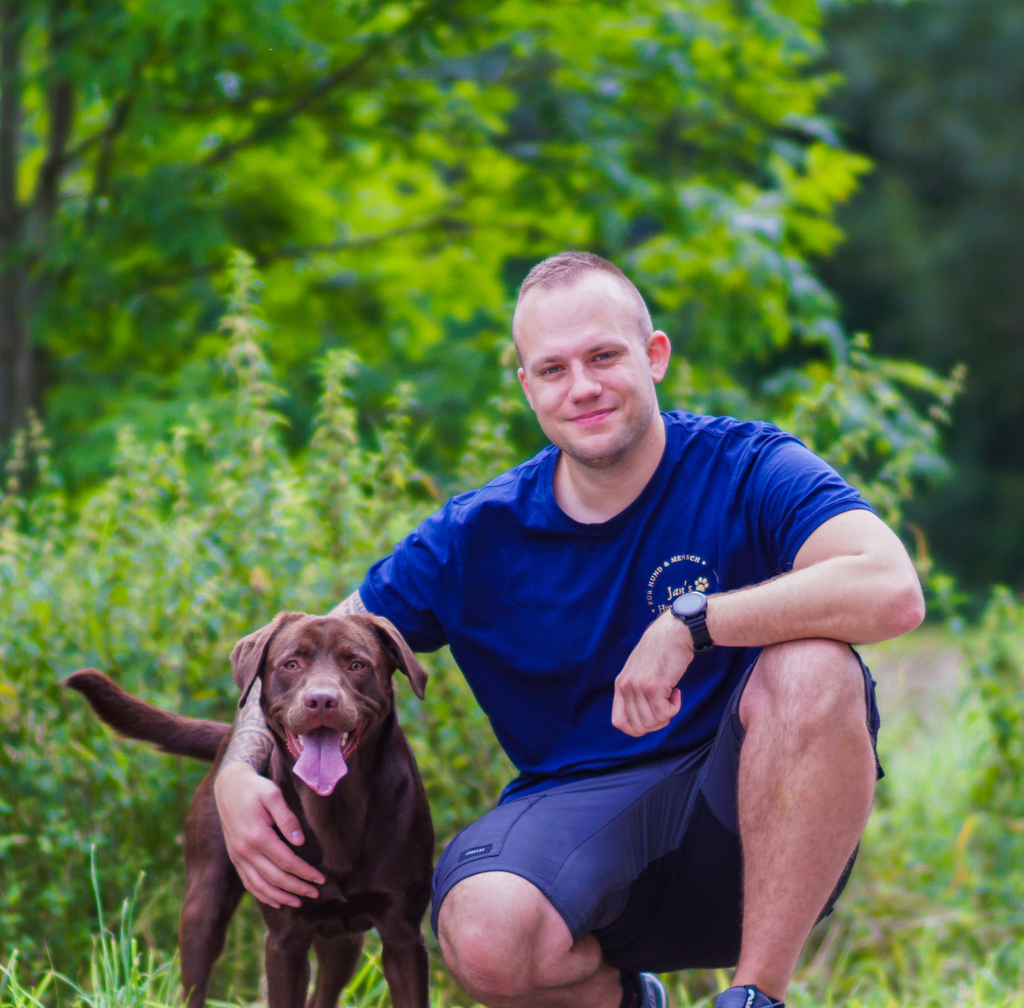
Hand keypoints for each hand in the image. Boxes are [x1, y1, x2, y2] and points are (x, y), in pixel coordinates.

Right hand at [213, 763, 325, 907]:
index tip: (320, 878)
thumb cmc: (255, 788)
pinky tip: (276, 901)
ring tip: (299, 902)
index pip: (286, 862)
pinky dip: (263, 895)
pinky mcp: (235, 858)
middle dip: (297, 888)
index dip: (305, 873)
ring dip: (281, 897)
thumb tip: (300, 842)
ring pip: (260, 886)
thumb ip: (287, 818)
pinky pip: (248, 883)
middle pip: (275, 878)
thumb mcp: (273, 795)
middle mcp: (245, 851)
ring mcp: (238, 857)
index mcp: (257, 836)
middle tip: (316, 893)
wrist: (228, 787)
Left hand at [612, 612, 692, 735]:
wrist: (674, 633)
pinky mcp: (654, 686)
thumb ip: (635, 692)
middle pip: (639, 726)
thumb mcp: (640, 672)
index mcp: (620, 685)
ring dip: (667, 714)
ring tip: (671, 695)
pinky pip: (665, 714)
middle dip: (656, 722)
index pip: (619, 722)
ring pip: (652, 722)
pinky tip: (677, 691)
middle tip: (666, 705)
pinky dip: (675, 708)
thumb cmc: (662, 653)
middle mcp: (625, 687)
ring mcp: (638, 687)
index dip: (636, 728)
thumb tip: (642, 722)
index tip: (651, 718)